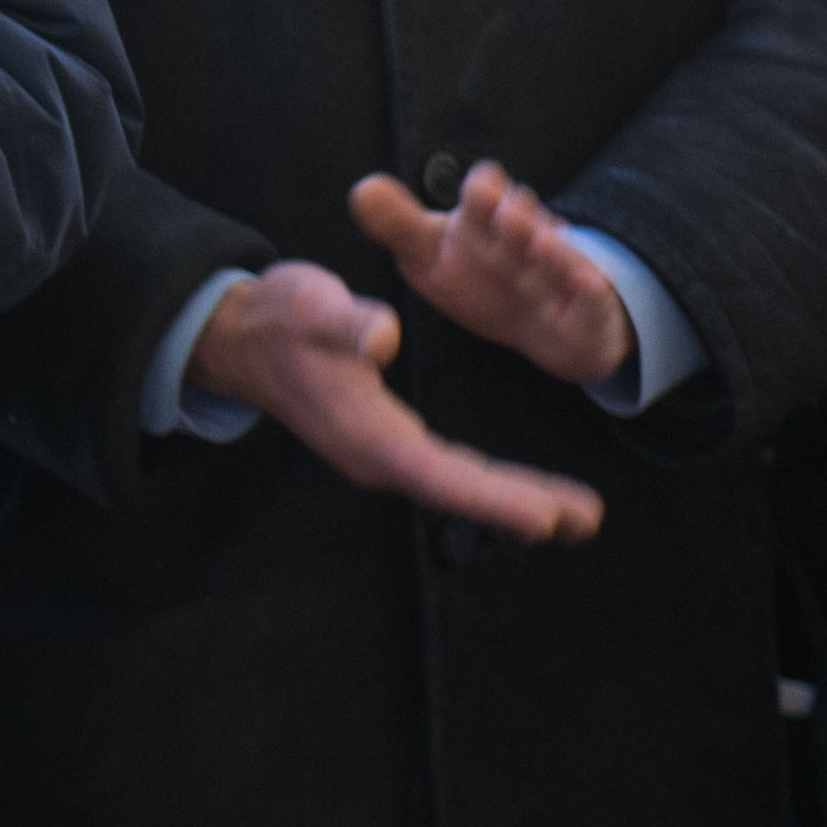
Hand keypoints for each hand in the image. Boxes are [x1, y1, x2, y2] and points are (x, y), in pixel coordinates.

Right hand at [193, 260, 603, 544]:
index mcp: (365, 429)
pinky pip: (444, 472)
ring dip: (511, 500)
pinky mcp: (382, 442)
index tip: (547, 518)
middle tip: (586, 520)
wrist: (240, 336)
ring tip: (573, 516)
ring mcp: (378, 451)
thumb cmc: (279, 317)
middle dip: (519, 505)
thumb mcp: (311, 305)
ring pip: (454, 484)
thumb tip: (386, 336)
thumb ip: (347, 322)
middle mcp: (375, 454)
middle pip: (456, 488)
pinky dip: (486, 485)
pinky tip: (519, 490)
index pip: (439, 472)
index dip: (493, 498)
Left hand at [347, 161, 637, 389]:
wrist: (547, 327)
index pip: (485, 193)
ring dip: (551, 247)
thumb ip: (398, 224)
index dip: (483, 191)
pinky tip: (586, 281)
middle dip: (514, 213)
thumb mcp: (431, 254)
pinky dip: (590, 287)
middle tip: (504, 213)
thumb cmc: (482, 279)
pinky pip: (592, 296)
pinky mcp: (586, 306)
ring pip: (557, 254)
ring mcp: (560, 270)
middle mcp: (526, 236)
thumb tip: (361, 188)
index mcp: (487, 220)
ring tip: (540, 240)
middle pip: (522, 219)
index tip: (479, 191)